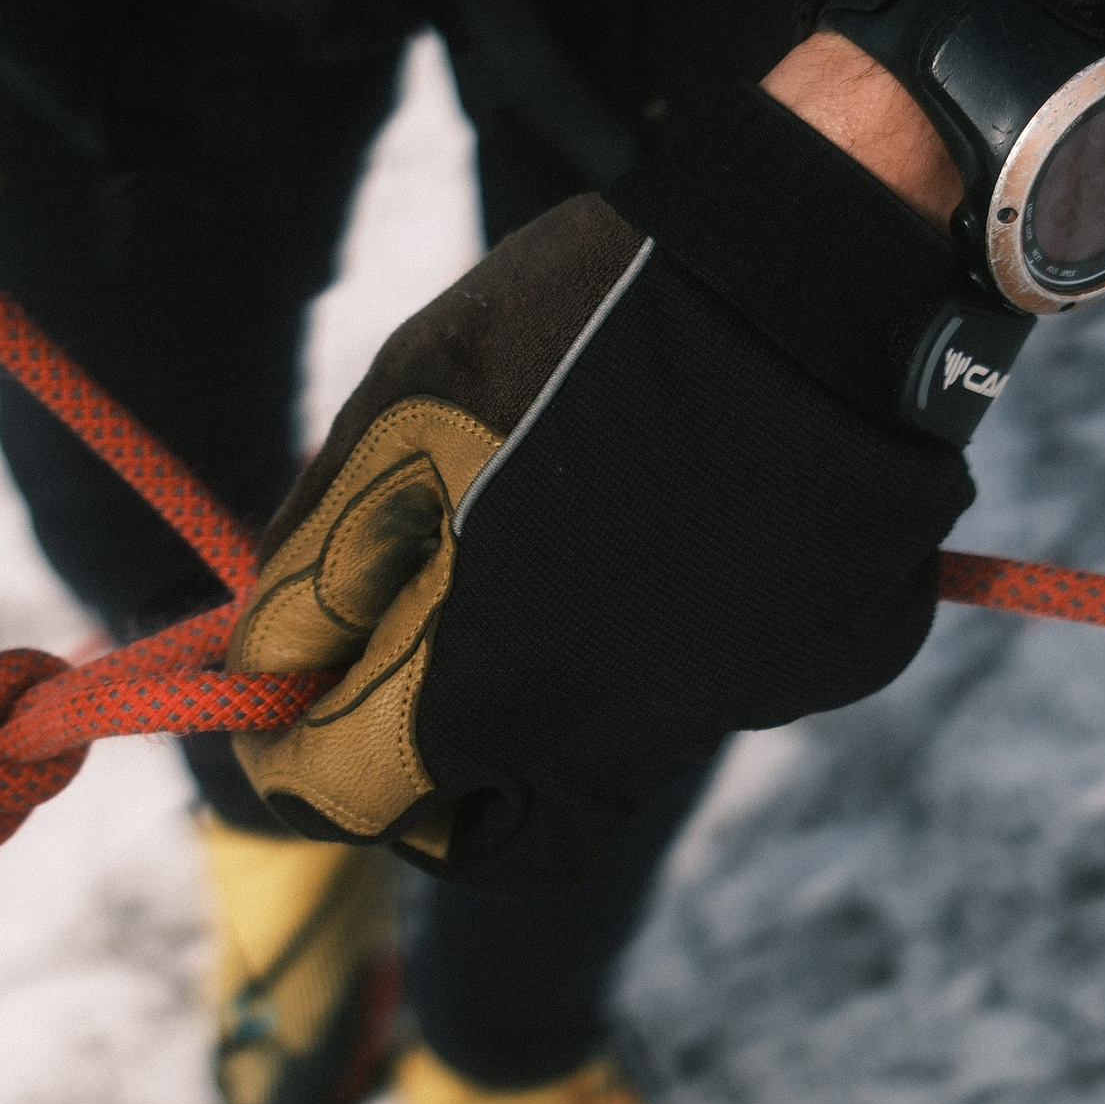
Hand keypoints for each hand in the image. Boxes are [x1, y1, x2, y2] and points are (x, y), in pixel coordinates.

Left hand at [224, 37, 997, 895]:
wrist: (816, 253)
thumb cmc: (579, 319)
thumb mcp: (399, 416)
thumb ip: (320, 566)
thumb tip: (268, 664)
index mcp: (489, 694)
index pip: (343, 801)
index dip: (293, 758)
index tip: (284, 712)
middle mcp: (618, 742)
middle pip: (497, 850)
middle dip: (436, 802)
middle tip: (413, 709)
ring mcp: (742, 706)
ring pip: (622, 752)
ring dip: (571, 691)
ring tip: (571, 547)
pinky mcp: (836, 661)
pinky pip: (738, 672)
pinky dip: (698, 619)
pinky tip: (702, 507)